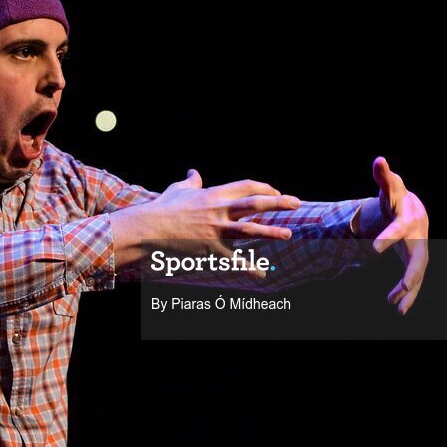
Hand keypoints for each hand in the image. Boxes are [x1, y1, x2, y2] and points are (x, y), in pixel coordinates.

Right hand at [110, 169, 301, 270]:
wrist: (149, 228)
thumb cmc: (163, 208)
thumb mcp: (178, 190)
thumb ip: (191, 182)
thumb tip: (193, 172)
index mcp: (214, 195)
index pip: (246, 187)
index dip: (264, 188)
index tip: (276, 192)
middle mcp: (219, 210)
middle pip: (255, 203)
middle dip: (278, 202)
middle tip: (296, 203)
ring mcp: (216, 230)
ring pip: (250, 230)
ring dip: (271, 232)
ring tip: (288, 234)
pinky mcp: (211, 249)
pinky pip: (234, 259)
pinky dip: (249, 267)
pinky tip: (262, 274)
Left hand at [353, 156, 428, 314]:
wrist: (412, 208)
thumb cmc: (397, 196)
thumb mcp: (390, 187)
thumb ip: (383, 176)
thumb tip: (379, 160)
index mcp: (408, 219)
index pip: (398, 229)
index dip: (387, 238)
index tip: (373, 249)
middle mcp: (417, 237)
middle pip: (418, 257)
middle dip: (411, 272)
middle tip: (403, 286)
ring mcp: (419, 250)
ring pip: (417, 274)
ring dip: (409, 291)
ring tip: (397, 308)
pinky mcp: (415, 261)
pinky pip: (414, 280)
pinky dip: (408, 295)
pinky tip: (399, 309)